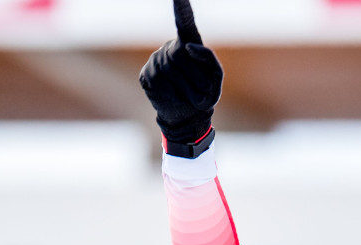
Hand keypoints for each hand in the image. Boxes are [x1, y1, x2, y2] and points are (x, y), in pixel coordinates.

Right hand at [139, 0, 223, 142]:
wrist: (186, 118)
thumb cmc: (203, 95)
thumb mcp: (215, 80)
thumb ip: (209, 59)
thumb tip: (186, 46)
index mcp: (188, 43)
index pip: (184, 21)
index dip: (181, 7)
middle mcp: (170, 48)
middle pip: (183, 56)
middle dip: (196, 78)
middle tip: (198, 93)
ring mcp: (155, 60)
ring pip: (173, 72)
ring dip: (186, 89)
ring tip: (188, 97)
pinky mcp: (145, 75)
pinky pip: (161, 83)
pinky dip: (172, 96)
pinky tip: (173, 98)